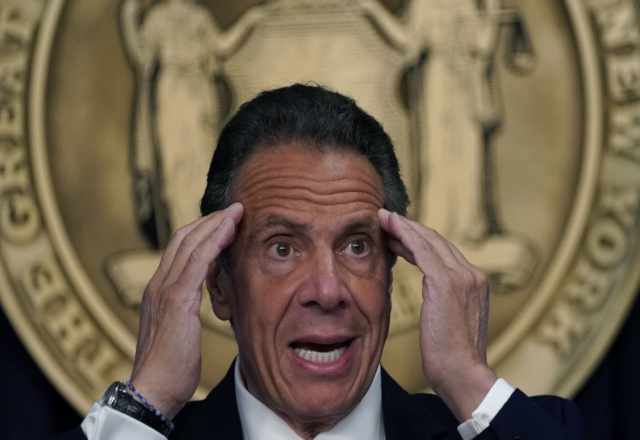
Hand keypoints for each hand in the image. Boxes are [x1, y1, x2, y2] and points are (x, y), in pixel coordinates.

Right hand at [129, 203, 243, 418]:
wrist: (154, 389)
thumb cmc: (170, 365)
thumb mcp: (179, 329)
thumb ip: (186, 308)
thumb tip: (203, 299)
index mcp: (159, 290)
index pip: (178, 248)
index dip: (202, 231)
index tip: (224, 222)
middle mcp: (158, 284)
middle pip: (182, 237)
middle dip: (209, 220)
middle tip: (233, 210)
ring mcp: (164, 290)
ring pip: (189, 243)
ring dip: (215, 224)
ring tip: (236, 213)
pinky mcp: (176, 301)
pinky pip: (196, 262)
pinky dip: (213, 242)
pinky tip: (229, 231)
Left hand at [378, 209, 496, 420]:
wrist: (462, 374)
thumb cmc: (450, 357)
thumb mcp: (449, 321)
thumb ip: (443, 301)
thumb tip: (429, 291)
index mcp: (475, 283)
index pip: (444, 252)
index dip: (418, 240)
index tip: (397, 235)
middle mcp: (472, 274)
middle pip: (436, 241)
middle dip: (409, 228)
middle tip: (386, 220)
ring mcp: (462, 276)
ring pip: (428, 240)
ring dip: (403, 226)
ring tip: (383, 218)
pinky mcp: (446, 282)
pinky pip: (422, 249)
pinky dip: (404, 234)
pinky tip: (390, 226)